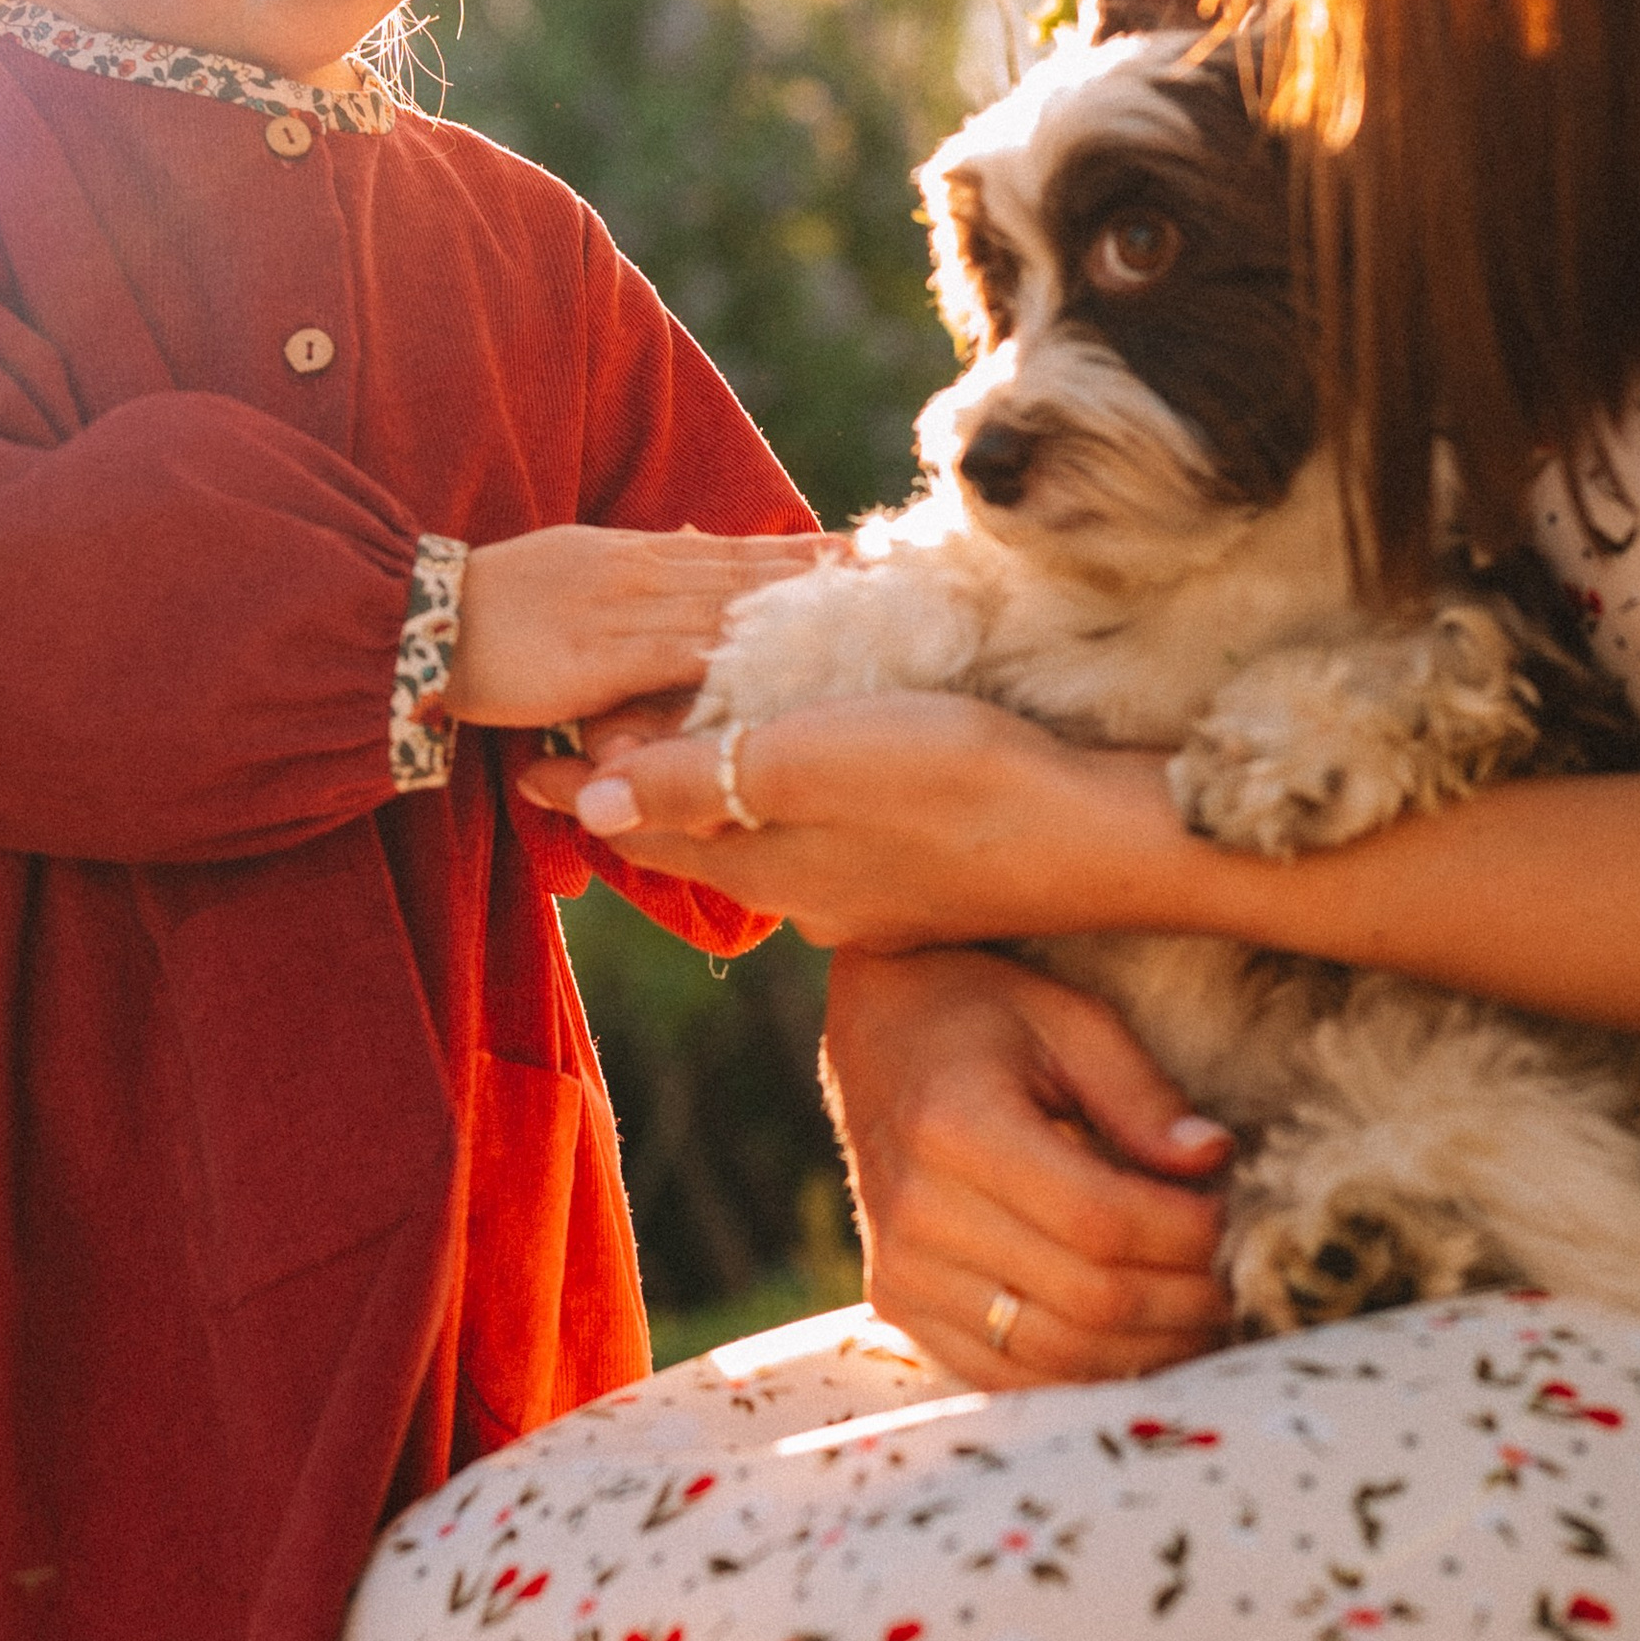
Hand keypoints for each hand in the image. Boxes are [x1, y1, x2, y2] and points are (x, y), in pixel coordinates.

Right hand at [446, 526, 831, 730]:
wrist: (417, 620)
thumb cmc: (488, 611)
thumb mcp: (569, 573)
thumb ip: (630, 572)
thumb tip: (684, 550)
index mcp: (631, 554)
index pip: (734, 551)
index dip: (802, 550)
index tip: (864, 547)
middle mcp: (639, 572)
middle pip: (750, 572)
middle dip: (826, 574)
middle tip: (898, 572)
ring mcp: (625, 611)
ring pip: (732, 607)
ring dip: (803, 610)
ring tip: (868, 610)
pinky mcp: (606, 657)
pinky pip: (686, 657)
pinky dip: (744, 656)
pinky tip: (790, 661)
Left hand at [517, 695, 1198, 949]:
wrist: (1116, 838)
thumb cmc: (969, 783)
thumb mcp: (818, 765)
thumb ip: (704, 784)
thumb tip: (594, 803)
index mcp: (772, 866)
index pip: (645, 828)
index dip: (583, 785)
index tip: (523, 751)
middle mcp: (808, 894)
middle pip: (693, 839)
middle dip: (631, 794)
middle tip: (570, 746)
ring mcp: (870, 893)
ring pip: (755, 840)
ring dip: (704, 797)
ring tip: (662, 751)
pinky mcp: (925, 878)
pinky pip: (817, 836)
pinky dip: (777, 801)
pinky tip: (793, 776)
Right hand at [823, 946, 1233, 1389]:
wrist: (874, 1032)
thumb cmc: (980, 1013)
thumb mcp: (1069, 1020)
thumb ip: (1141, 1094)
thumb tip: (1214, 1161)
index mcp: (955, 1126)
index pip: (1101, 1221)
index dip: (1187, 1235)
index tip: (1232, 1218)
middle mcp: (916, 1210)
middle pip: (1088, 1298)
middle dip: (1185, 1299)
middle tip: (1236, 1278)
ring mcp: (899, 1268)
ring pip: (1055, 1353)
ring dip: (1148, 1351)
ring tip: (1201, 1316)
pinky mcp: (895, 1303)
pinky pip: (1004, 1375)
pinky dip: (1081, 1375)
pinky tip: (1133, 1344)